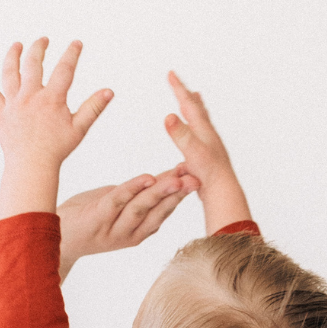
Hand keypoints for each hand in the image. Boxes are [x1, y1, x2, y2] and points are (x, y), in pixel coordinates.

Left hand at [0, 39, 112, 216]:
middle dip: (39, 48)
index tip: (76, 44)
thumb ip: (93, 108)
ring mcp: (13, 105)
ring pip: (10, 73)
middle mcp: (30, 98)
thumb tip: (109, 92)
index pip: (64, 68)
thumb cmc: (55, 151)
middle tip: (43, 41)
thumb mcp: (78, 128)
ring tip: (17, 46)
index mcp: (51, 99)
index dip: (72, 53)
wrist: (30, 168)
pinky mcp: (0, 115)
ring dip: (12, 56)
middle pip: (33, 63)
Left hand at [57, 165, 198, 276]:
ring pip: (141, 208)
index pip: (164, 211)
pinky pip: (117, 202)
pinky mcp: (96, 221)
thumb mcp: (116, 205)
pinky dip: (133, 189)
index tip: (200, 176)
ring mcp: (112, 230)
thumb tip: (164, 178)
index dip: (181, 195)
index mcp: (137, 232)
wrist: (51, 237)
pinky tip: (146, 178)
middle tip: (198, 178)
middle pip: (158, 211)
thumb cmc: (85, 217)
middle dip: (179, 194)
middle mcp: (127, 234)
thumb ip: (137, 195)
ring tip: (179, 178)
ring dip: (161, 192)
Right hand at [164, 72, 250, 232]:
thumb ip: (180, 134)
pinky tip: (193, 134)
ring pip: (200, 120)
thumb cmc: (207, 173)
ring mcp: (207, 143)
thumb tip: (169, 115)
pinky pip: (197, 135)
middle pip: (196, 108)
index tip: (170, 74)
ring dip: (193, 109)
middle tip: (180, 84)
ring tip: (193, 101)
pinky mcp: (206, 155)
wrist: (221, 190)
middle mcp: (207, 133)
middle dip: (186, 95)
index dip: (178, 88)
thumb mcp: (191, 152)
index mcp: (202, 129)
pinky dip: (193, 127)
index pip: (188, 103)